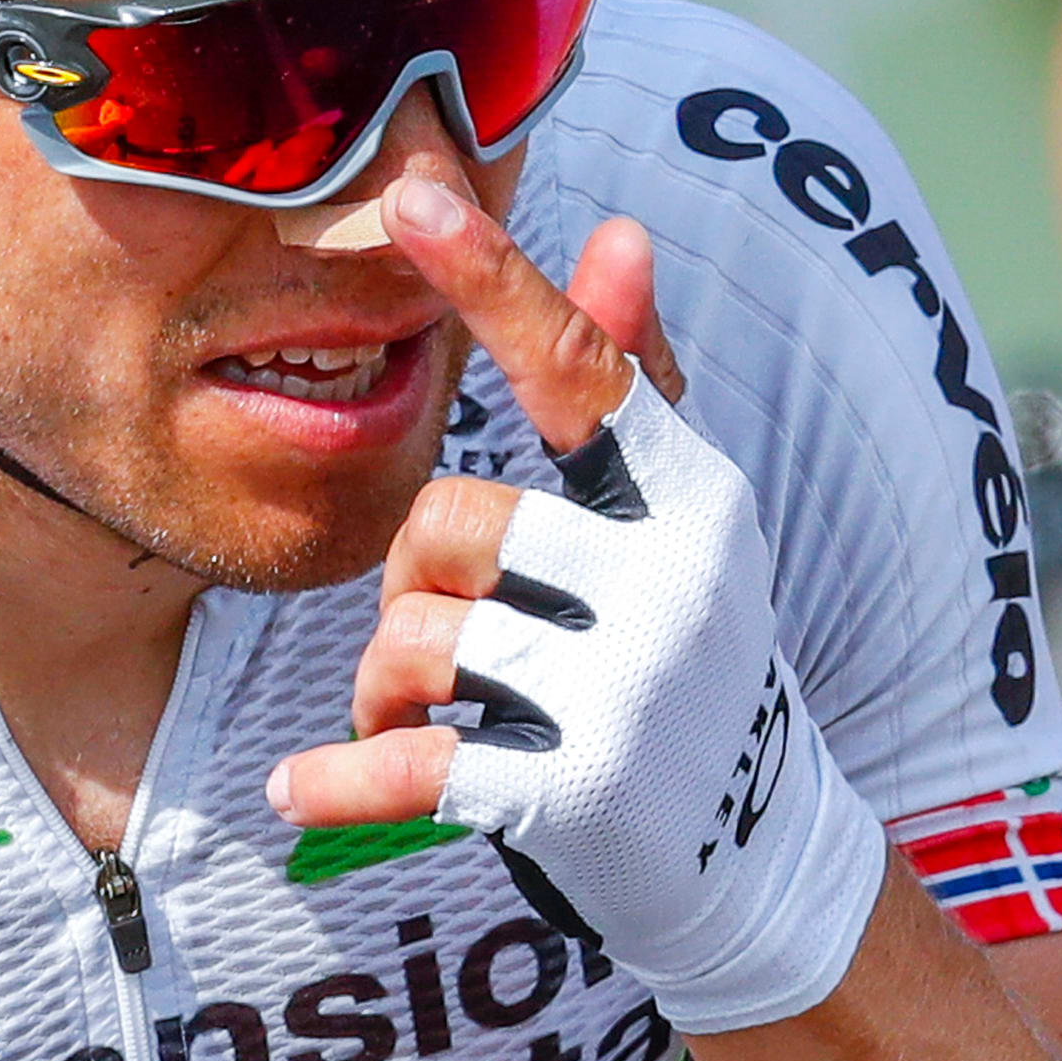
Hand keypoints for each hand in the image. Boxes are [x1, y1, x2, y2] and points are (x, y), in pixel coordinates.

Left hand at [272, 176, 890, 1034]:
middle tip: (455, 640)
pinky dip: (344, 781)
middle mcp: (672, 583)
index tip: (420, 197)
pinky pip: (408, 761)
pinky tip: (306, 790)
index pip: (582, 372)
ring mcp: (629, 691)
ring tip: (436, 720)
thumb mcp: (681, 526)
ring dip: (389, 686)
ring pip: (413, 638)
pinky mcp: (575, 794)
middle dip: (414, 582)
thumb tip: (618, 230)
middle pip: (445, 523)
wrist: (755, 864)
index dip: (497, 283)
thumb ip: (637, 385)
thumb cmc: (686, 666)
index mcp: (693, 500)